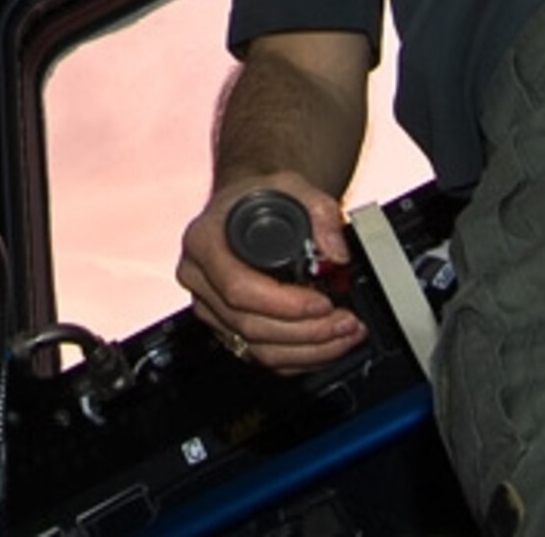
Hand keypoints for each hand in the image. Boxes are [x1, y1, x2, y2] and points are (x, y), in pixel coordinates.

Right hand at [176, 174, 366, 371]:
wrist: (244, 205)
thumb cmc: (258, 196)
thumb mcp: (291, 186)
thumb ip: (320, 211)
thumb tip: (336, 254)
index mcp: (203, 242)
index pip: (238, 288)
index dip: (284, 304)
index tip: (322, 302)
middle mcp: (198, 278)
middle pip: (249, 325)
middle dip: (307, 331)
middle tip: (346, 322)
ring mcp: (210, 307)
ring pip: (256, 348)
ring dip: (309, 349)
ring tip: (345, 335)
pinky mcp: (226, 327)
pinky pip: (261, 355)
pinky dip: (299, 358)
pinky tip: (328, 345)